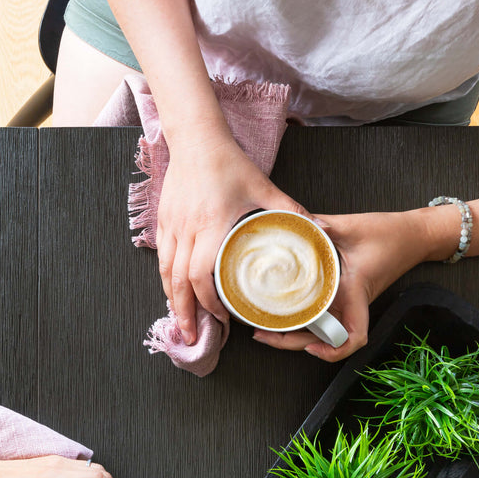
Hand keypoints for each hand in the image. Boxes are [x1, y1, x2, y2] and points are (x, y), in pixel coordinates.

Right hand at [157, 137, 303, 343]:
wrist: (196, 140)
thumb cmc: (229, 164)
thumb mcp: (264, 187)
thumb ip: (290, 211)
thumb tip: (316, 233)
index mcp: (212, 227)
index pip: (202, 276)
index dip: (210, 303)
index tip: (223, 318)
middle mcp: (187, 231)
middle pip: (178, 284)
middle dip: (185, 314)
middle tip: (193, 337)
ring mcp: (171, 228)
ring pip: (165, 274)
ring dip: (171, 302)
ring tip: (180, 322)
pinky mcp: (163, 223)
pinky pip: (161, 260)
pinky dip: (166, 281)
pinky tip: (173, 293)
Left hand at [253, 211, 430, 360]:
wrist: (415, 234)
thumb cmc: (391, 233)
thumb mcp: (353, 226)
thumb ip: (324, 224)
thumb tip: (299, 222)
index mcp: (356, 292)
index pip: (354, 336)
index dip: (333, 350)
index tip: (310, 347)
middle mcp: (351, 303)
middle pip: (324, 339)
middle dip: (292, 343)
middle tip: (261, 334)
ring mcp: (347, 301)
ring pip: (319, 329)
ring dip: (293, 334)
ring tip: (263, 328)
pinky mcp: (343, 294)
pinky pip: (320, 313)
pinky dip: (302, 319)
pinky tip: (281, 313)